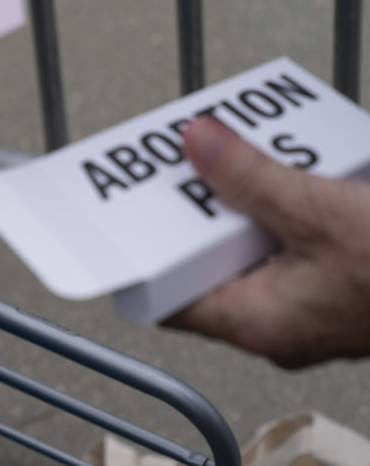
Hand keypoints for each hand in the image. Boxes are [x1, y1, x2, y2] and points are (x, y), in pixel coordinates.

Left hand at [164, 117, 369, 368]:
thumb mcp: (324, 215)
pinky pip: (293, 239)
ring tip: (229, 152)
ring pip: (254, 246)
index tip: (125, 214)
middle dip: (197, 210)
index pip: (169, 298)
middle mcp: (278, 321)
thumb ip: (254, 180)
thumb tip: (197, 144)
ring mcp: (311, 303)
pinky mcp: (340, 280)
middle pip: (209, 263)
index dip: (143, 256)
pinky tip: (289, 167)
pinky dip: (284, 203)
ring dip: (243, 200)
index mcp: (259, 322)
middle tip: (179, 162)